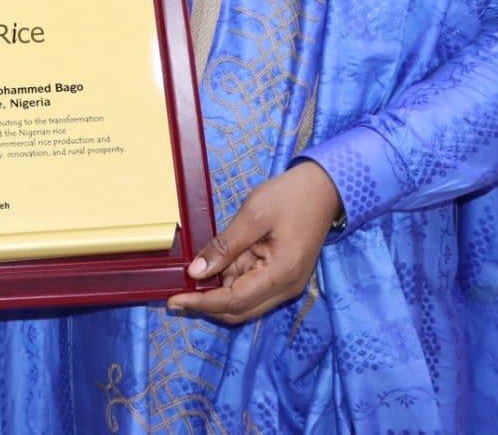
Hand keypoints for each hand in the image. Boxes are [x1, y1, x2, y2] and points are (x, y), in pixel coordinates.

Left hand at [164, 160, 340, 323]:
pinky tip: (213, 266)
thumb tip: (196, 272)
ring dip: (217, 292)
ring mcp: (285, 283)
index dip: (202, 303)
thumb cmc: (290, 197)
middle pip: (239, 309)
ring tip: (190, 278)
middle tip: (175, 295)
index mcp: (280, 275)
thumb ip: (224, 246)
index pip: (234, 301)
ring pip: (244, 300)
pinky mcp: (282, 274)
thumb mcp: (253, 216)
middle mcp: (285, 287)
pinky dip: (230, 280)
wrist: (323, 188)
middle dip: (207, 305)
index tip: (174, 300)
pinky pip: (252, 286)